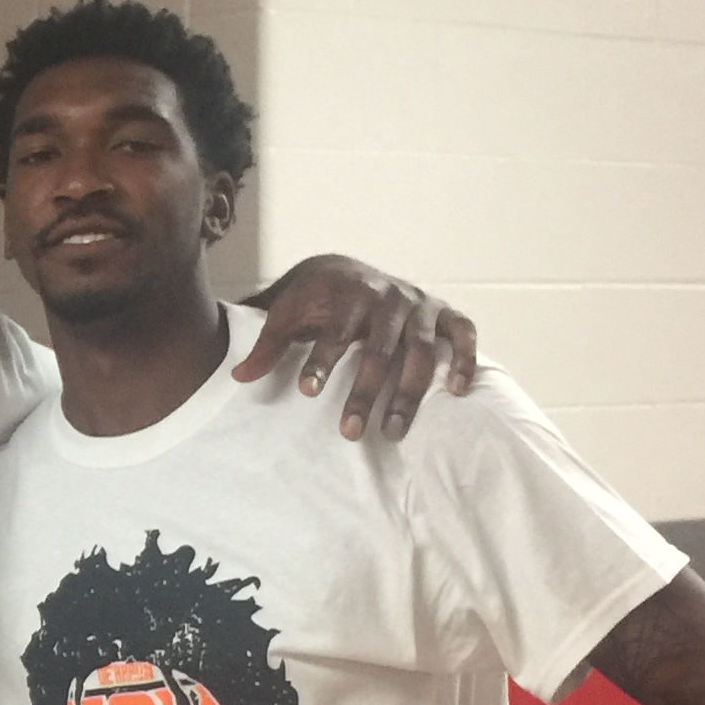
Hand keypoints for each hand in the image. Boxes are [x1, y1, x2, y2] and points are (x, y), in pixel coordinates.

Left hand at [236, 258, 477, 440]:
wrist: (345, 270)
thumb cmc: (314, 300)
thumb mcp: (288, 314)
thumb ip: (268, 345)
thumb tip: (238, 377)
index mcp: (350, 293)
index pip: (337, 330)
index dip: (323, 360)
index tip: (306, 391)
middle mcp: (390, 298)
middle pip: (380, 351)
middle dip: (365, 393)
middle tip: (349, 433)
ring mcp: (421, 306)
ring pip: (422, 351)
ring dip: (409, 394)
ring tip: (392, 432)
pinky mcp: (446, 313)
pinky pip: (465, 333)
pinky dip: (466, 359)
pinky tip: (456, 391)